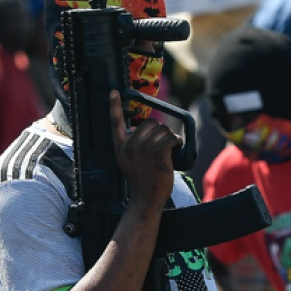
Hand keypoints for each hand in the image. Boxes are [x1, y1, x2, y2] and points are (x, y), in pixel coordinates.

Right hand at [109, 90, 179, 210]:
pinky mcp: (157, 152)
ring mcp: (143, 149)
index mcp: (121, 147)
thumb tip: (144, 129)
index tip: (114, 92)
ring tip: (169, 150)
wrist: (146, 198)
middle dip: (159, 131)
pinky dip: (177, 141)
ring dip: (170, 137)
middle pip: (149, 123)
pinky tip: (176, 149)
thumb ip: (132, 145)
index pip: (116, 123)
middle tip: (162, 145)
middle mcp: (130, 145)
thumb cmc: (141, 181)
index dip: (115, 106)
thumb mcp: (128, 161)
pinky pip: (171, 137)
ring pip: (163, 130)